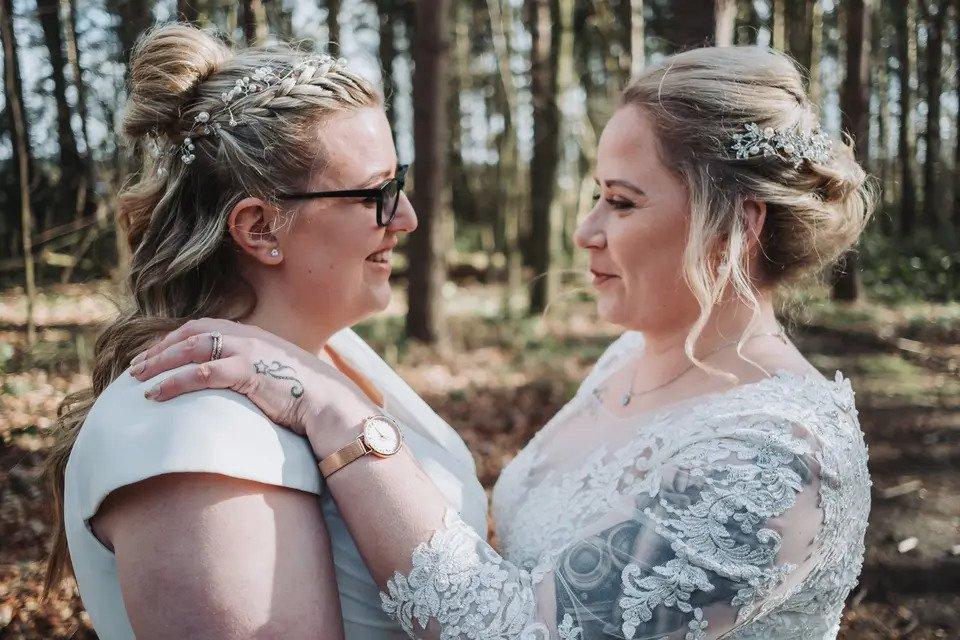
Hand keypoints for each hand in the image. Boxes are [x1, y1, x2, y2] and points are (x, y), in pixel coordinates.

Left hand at [128, 318, 377, 456]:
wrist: (331, 403)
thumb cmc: (309, 396)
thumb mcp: (279, 374)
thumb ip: (258, 370)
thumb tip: (242, 385)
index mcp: (254, 335)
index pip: (205, 327)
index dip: (175, 339)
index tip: (156, 354)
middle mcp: (248, 337)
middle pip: (191, 333)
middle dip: (160, 349)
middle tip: (137, 367)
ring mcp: (247, 352)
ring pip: (190, 350)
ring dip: (159, 364)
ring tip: (137, 380)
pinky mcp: (246, 371)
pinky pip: (200, 373)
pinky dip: (173, 382)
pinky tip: (155, 395)